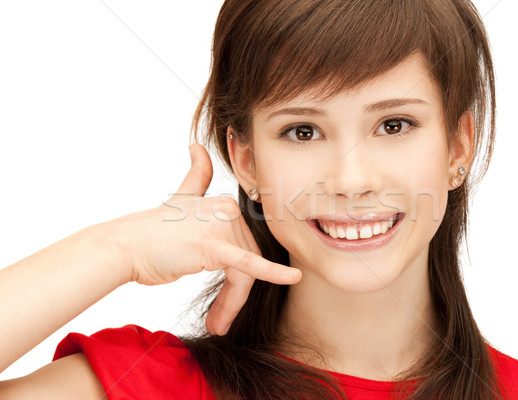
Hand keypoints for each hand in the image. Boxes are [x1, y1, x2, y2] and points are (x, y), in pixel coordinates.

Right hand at [103, 143, 301, 334]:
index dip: (241, 275)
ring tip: (216, 324)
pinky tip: (292, 278)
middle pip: (246, 262)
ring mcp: (222, 226)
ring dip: (231, 304)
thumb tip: (197, 146)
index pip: (244, 247)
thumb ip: (196, 176)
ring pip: (244, 273)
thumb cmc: (149, 234)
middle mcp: (227, 210)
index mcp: (224, 204)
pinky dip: (274, 272)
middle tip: (217, 321)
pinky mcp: (215, 245)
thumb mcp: (180, 201)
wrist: (122, 247)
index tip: (229, 302)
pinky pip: (249, 264)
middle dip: (234, 297)